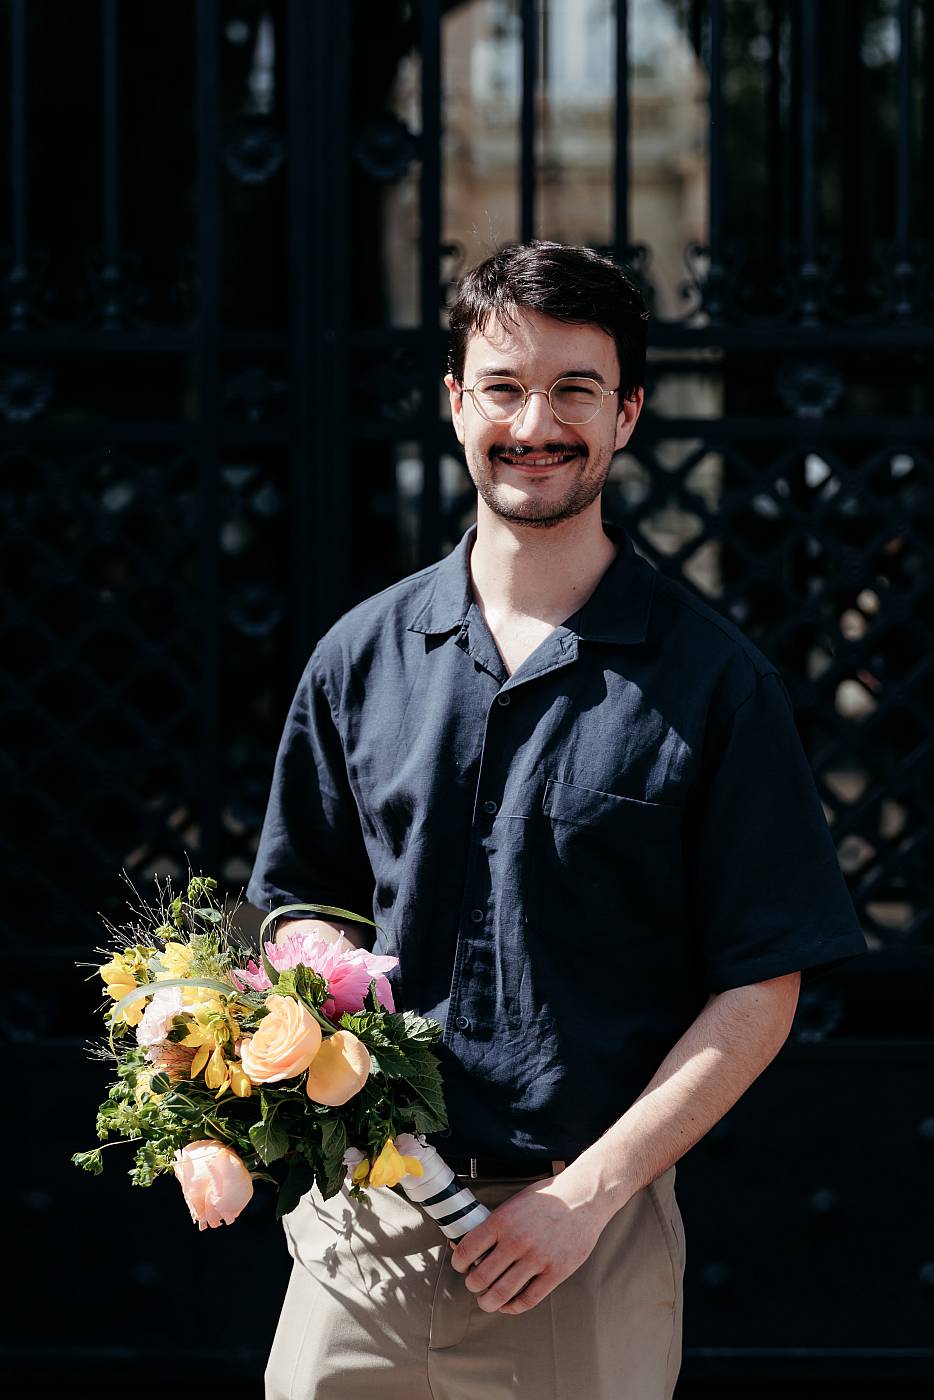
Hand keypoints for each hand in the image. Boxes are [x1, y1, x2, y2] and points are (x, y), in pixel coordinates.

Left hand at [449, 1166, 612, 1314]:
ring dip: (488, 1302)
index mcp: (503, 1220)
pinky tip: (508, 1304)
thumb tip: (469, 1242)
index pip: (467, 1250)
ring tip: (487, 1300)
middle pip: (481, 1278)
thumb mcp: (515, 1202)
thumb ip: (495, 1223)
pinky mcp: (555, 1272)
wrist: (583, 1198)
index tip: (460, 1266)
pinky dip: (513, 1307)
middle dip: (472, 1285)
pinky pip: (528, 1300)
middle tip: (474, 1284)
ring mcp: (537, 1259)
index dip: (458, 1263)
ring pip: (501, 1294)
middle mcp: (517, 1241)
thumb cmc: (547, 1198)